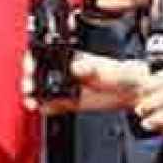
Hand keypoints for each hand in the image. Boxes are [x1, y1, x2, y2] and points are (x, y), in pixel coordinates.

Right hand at [22, 51, 149, 115]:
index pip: (45, 54)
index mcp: (71, 57)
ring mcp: (66, 87)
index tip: (31, 66)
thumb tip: (75, 68)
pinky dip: (44, 107)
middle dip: (29, 79)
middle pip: (38, 73)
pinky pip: (51, 105)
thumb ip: (90, 68)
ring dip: (33, 95)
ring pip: (41, 90)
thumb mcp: (106, 68)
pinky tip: (41, 108)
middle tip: (29, 87)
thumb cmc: (123, 73)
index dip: (33, 59)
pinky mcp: (69, 102)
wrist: (133, 92)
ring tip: (32, 101)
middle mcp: (65, 71)